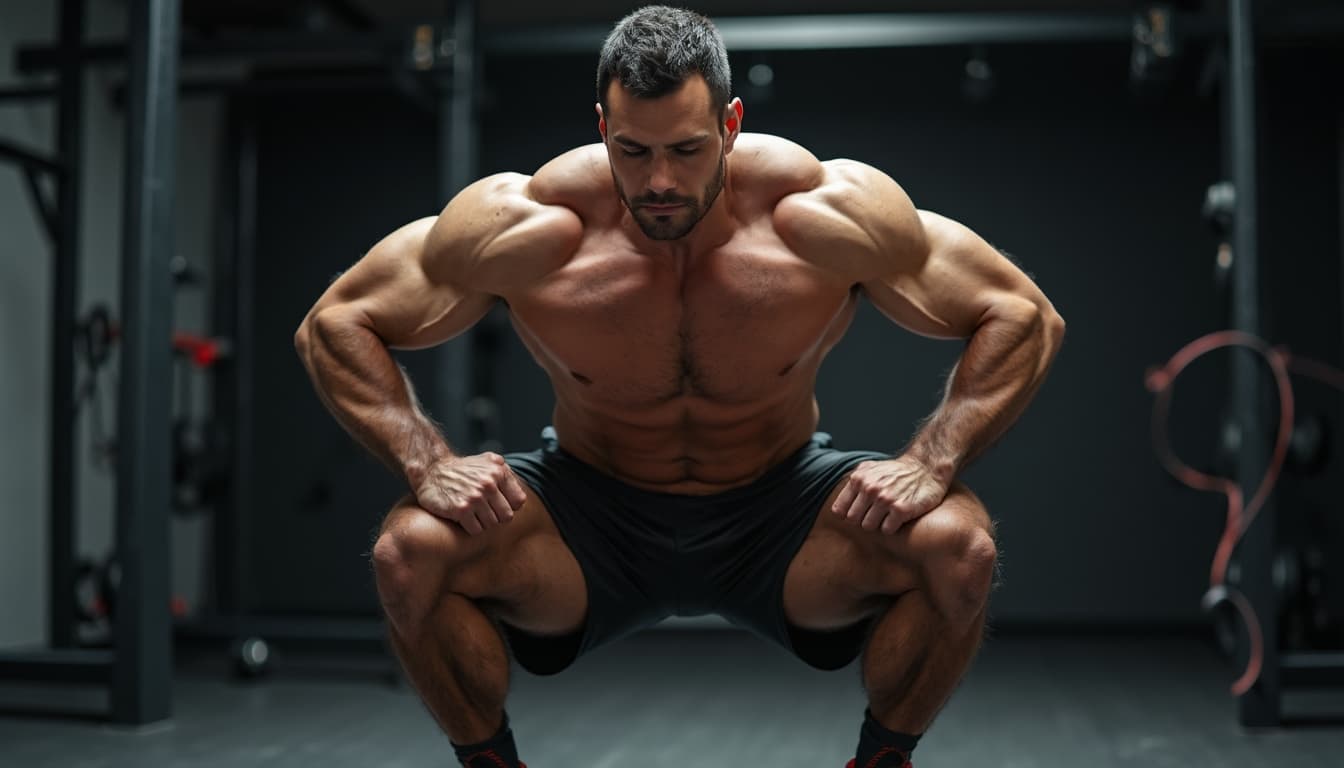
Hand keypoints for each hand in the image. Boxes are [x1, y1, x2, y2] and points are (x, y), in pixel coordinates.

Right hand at [413, 452, 528, 535]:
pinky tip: (463, 517)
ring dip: (482, 522)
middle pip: (506, 516)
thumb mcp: (488, 461)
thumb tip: (521, 499)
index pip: (518, 502)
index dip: (509, 506)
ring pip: (491, 525)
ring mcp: (474, 497)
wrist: (432, 470)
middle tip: (483, 511)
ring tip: (472, 512)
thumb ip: (507, 474)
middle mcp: (488, 484)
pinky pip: (476, 530)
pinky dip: (470, 527)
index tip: (497, 504)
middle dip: (496, 516)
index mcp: (498, 472)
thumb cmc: (463, 469)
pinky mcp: (460, 510)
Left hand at [831, 456, 950, 534]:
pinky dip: (892, 527)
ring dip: (878, 524)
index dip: (849, 513)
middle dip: (863, 519)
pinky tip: (898, 517)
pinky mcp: (901, 510)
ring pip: (868, 527)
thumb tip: (837, 508)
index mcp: (859, 479)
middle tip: (876, 514)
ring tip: (887, 514)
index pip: (840, 510)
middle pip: (853, 520)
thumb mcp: (870, 469)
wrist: (926, 468)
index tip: (859, 512)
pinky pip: (886, 530)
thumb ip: (853, 484)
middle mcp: (870, 489)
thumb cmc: (896, 471)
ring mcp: (885, 499)